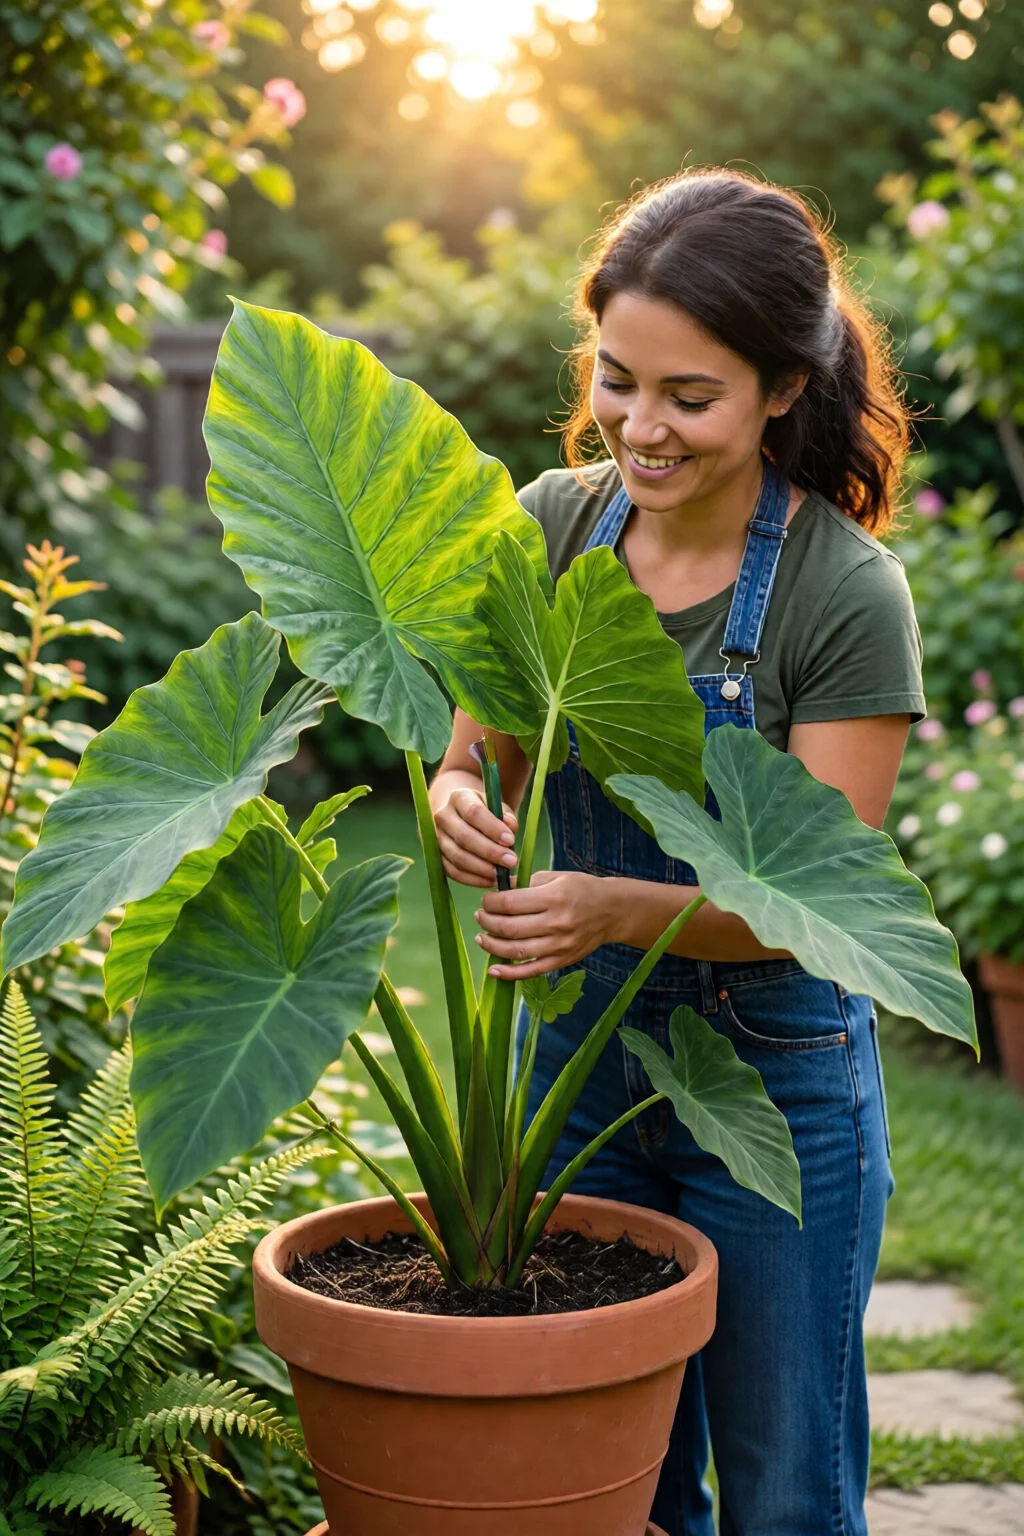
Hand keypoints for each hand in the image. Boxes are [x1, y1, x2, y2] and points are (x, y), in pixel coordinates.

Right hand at [434, 786, 518, 888]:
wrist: (460, 816)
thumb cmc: (485, 812)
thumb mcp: (497, 807)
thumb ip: (506, 816)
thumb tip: (510, 828)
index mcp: (459, 797)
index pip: (474, 812)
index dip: (492, 828)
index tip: (510, 840)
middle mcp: (443, 816)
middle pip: (464, 836)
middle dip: (490, 851)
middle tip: (511, 861)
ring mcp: (436, 838)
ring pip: (457, 857)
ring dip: (482, 868)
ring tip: (501, 874)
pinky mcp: (437, 857)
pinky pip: (453, 872)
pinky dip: (473, 879)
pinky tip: (490, 881)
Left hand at [474, 870, 618, 979]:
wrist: (613, 911)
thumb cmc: (582, 889)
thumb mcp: (556, 876)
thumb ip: (525, 882)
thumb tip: (495, 887)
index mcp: (554, 897)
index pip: (510, 903)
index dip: (491, 903)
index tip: (486, 900)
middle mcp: (557, 923)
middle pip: (510, 928)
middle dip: (487, 922)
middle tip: (480, 916)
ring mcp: (560, 945)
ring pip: (516, 951)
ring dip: (492, 946)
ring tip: (482, 937)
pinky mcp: (562, 961)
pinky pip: (531, 971)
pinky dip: (509, 974)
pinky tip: (493, 970)